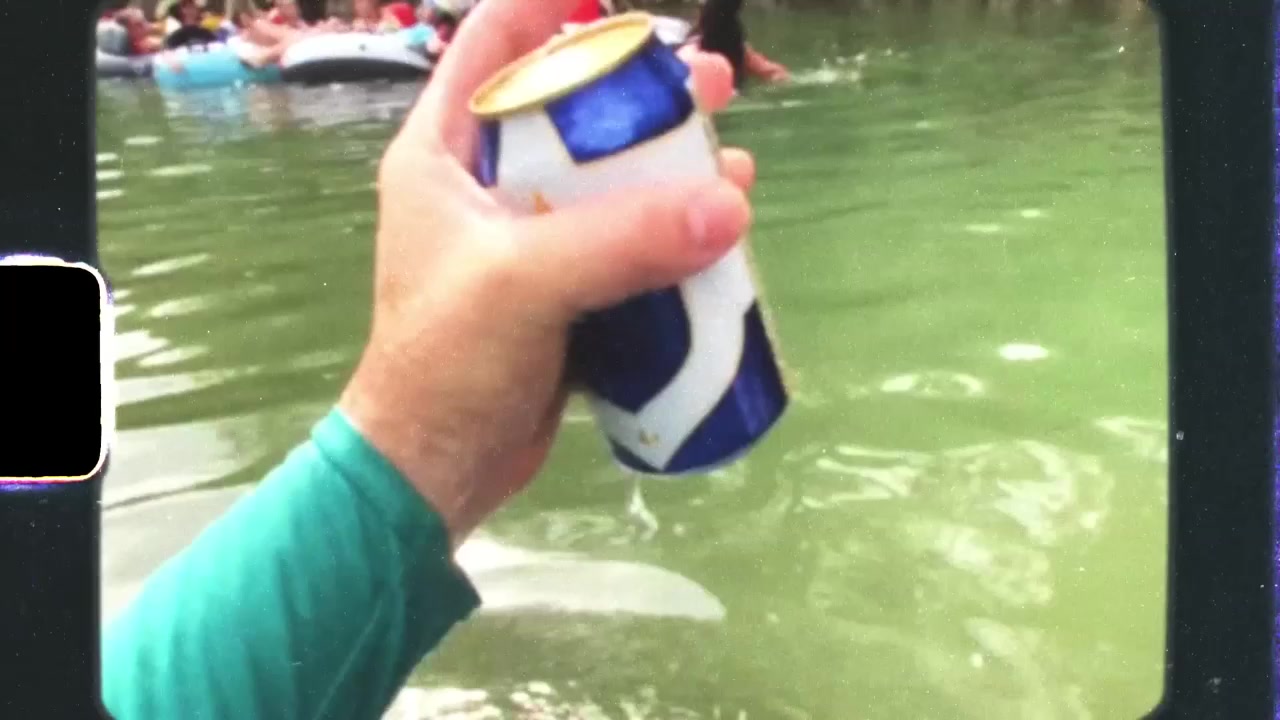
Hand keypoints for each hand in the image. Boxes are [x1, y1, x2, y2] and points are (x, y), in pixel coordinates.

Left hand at [339, 0, 756, 545]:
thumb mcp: (522, 285)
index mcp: (442, 154)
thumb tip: (728, 201)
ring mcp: (525, 241)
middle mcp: (483, 185)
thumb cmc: (447, 363)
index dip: (548, 3)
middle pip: (567, 107)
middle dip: (640, 90)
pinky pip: (623, 241)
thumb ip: (619, 238)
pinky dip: (669, 230)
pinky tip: (720, 228)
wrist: (437, 469)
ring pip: (605, 177)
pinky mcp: (561, 292)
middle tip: (711, 82)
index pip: (491, 44)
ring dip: (668, 165)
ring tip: (732, 160)